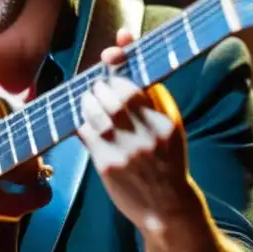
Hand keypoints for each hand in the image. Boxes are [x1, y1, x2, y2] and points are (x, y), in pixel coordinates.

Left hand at [77, 28, 198, 230]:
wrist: (168, 208)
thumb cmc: (167, 160)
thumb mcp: (170, 126)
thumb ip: (151, 90)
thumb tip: (127, 43)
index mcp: (165, 123)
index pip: (133, 86)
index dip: (117, 69)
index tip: (112, 61)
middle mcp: (147, 137)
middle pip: (112, 96)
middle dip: (99, 85)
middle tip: (98, 86)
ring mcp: (126, 153)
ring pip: (96, 113)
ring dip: (87, 100)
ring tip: (89, 99)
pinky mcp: (108, 167)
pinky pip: (86, 133)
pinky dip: (82, 122)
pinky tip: (86, 122)